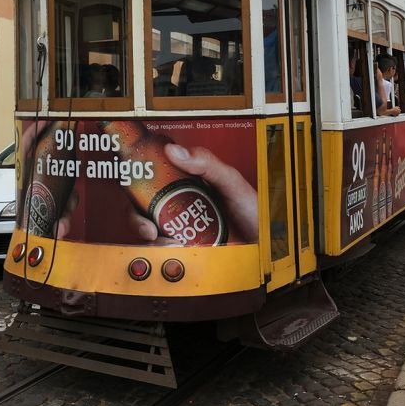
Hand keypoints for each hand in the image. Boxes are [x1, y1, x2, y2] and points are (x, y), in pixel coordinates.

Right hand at [126, 144, 257, 243]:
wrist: (271, 247)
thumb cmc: (255, 211)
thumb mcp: (232, 182)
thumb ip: (207, 164)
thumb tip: (174, 151)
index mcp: (187, 185)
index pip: (153, 179)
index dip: (137, 183)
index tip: (133, 189)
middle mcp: (180, 208)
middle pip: (144, 210)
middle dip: (138, 220)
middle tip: (148, 230)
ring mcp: (182, 232)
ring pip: (151, 234)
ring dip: (154, 240)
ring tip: (171, 244)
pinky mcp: (187, 253)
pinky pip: (166, 254)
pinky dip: (166, 254)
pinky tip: (179, 253)